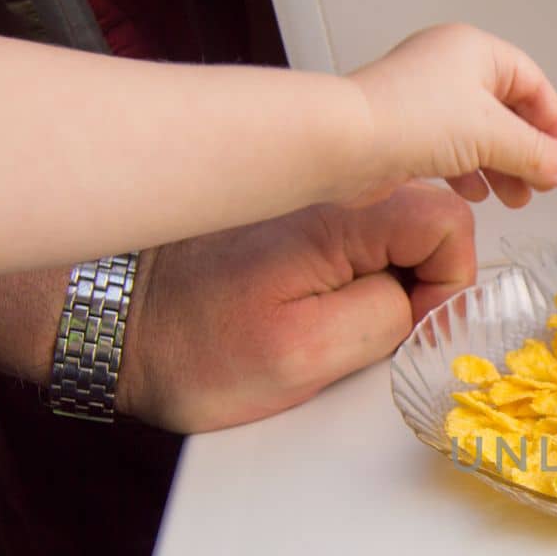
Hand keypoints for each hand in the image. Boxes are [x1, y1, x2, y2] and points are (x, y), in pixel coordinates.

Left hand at [120, 183, 474, 431]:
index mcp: (339, 218)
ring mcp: (310, 209)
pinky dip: (354, 284)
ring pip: (396, 238)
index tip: (412, 324)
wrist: (105, 325)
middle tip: (368, 331)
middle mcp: (328, 198)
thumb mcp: (300, 357)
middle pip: (429, 224)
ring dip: (387, 286)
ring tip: (335, 325)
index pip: (451, 222)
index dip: (448, 283)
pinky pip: (357, 247)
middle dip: (420, 284)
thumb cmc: (186, 346)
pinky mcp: (292, 227)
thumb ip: (384, 320)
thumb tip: (423, 305)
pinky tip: (313, 313)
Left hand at [345, 23, 556, 209]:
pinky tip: (478, 194)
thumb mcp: (491, 136)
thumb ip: (538, 155)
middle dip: (529, 153)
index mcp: (475, 51)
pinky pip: (453, 149)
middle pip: (508, 111)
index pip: (533, 84)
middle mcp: (451, 68)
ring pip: (481, 135)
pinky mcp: (408, 131)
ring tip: (516, 199)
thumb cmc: (414, 121)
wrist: (345, 144)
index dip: (556, 123)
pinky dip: (472, 171)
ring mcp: (427, 100)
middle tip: (545, 185)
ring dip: (503, 168)